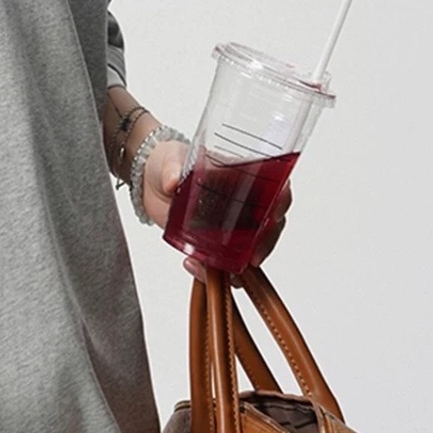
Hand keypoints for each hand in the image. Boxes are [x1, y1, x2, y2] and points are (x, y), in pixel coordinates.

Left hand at [144, 142, 292, 288]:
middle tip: (251, 257)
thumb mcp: (170, 160)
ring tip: (211, 267)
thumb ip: (172, 169)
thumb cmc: (170, 162)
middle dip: (265, 244)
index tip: (274, 216)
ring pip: (250, 251)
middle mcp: (244, 204)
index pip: (277, 189)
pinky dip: (212, 272)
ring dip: (239, 265)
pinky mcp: (211, 243)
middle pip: (270, 227)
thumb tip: (172, 180)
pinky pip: (222, 264)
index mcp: (245, 176)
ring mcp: (230, 227)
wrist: (150, 182)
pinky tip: (192, 264)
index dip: (281, 204)